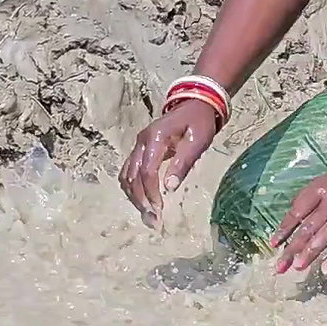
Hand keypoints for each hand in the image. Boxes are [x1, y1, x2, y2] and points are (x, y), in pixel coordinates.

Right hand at [119, 99, 217, 227]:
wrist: (195, 104)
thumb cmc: (199, 122)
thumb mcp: (198, 140)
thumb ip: (183, 162)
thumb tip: (169, 187)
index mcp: (155, 138)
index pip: (146, 171)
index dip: (151, 193)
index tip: (160, 210)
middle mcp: (141, 142)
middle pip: (132, 177)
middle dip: (141, 201)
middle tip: (154, 221)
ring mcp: (138, 146)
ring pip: (127, 177)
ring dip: (134, 198)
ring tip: (148, 216)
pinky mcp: (140, 150)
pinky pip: (128, 172)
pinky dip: (132, 189)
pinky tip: (142, 201)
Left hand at [271, 163, 326, 274]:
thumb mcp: (326, 182)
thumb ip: (310, 200)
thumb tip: (294, 220)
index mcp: (320, 191)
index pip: (297, 212)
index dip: (284, 229)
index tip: (274, 244)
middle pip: (308, 228)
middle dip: (292, 249)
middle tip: (280, 267)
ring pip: (325, 236)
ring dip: (311, 252)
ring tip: (298, 267)